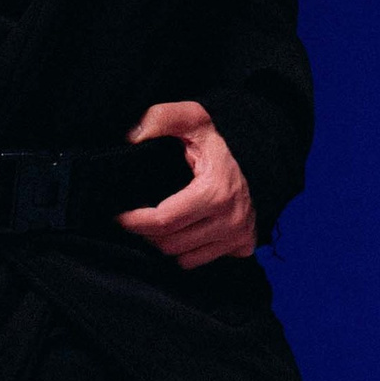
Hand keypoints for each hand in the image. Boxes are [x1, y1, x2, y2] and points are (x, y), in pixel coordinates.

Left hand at [117, 100, 257, 270]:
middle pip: (170, 243)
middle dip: (147, 232)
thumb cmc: (220, 140)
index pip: (163, 221)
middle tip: (138, 218)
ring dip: (165, 243)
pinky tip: (181, 232)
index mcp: (216, 193)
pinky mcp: (243, 246)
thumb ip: (162, 118)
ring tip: (158, 223)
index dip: (135, 221)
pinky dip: (185, 251)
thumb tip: (132, 135)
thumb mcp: (193, 118)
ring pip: (183, 258)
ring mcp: (238, 237)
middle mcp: (231, 220)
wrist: (260, 156)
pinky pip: (200, 261)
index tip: (119, 216)